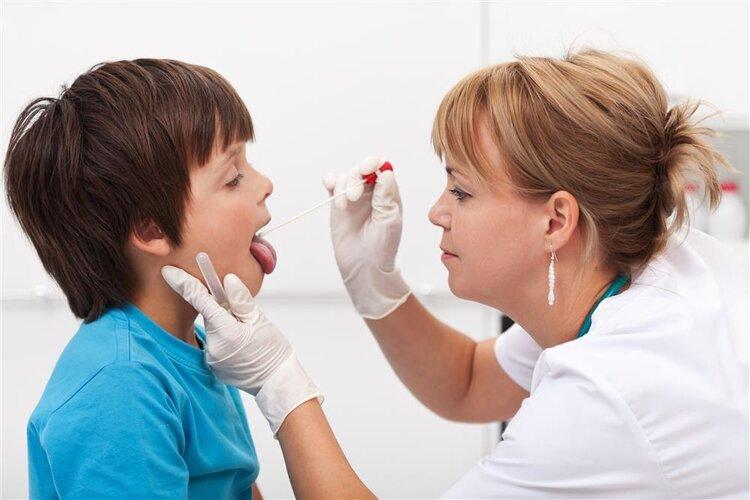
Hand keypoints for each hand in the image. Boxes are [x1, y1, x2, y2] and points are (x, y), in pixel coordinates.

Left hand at [161, 265, 322, 434]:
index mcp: (226, 332)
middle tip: (244, 317)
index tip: (168, 270)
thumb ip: (241, 299)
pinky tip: (243, 347)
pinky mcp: (213, 366)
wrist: (276, 383)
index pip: (200, 300)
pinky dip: (226, 339)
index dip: (183, 283)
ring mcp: (211, 359)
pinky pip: (216, 344)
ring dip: (226, 325)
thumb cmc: (273, 350)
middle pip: (210, 315)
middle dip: (223, 309)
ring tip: (248, 337)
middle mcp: (213, 346)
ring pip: (214, 329)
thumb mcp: (260, 320)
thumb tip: (227, 279)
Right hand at [323, 156, 410, 318]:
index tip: (368, 168)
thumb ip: (385, 197)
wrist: (364, 266)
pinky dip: (330, 181)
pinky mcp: (338, 205)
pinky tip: (330, 185)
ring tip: (344, 205)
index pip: (382, 169)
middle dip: (356, 177)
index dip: (374, 163)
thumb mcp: (389, 221)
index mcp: (388, 194)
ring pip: (346, 176)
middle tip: (354, 197)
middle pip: (361, 169)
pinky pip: (332, 185)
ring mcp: (354, 198)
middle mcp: (371, 192)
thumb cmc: (382, 247)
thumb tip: (386, 172)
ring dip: (343, 185)